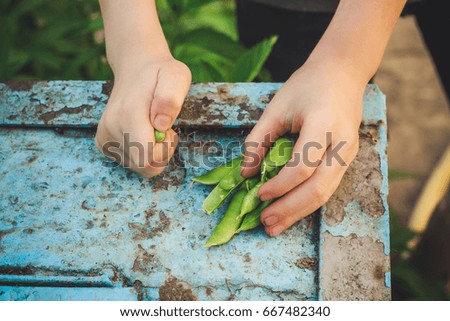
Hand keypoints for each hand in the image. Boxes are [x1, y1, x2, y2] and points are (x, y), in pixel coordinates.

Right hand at [95, 56, 190, 177]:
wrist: (136, 68)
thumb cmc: (161, 74)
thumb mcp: (176, 77)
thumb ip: (170, 99)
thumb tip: (161, 126)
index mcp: (129, 115)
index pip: (146, 159)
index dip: (165, 150)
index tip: (168, 130)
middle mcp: (111, 128)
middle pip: (144, 167)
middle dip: (161, 153)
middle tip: (163, 129)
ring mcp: (104, 137)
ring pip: (138, 167)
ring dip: (152, 153)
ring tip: (153, 127)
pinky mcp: (102, 143)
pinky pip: (129, 163)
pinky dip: (141, 152)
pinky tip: (142, 132)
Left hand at [241, 61, 364, 236]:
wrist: (343, 73)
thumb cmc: (306, 86)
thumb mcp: (277, 108)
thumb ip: (258, 141)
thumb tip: (244, 174)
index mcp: (324, 125)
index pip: (302, 167)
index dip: (279, 185)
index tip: (258, 194)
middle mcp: (342, 144)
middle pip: (318, 188)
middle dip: (289, 209)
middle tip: (265, 222)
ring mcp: (350, 153)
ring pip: (326, 193)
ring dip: (299, 212)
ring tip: (276, 226)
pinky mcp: (348, 159)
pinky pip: (329, 187)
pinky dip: (308, 202)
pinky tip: (291, 212)